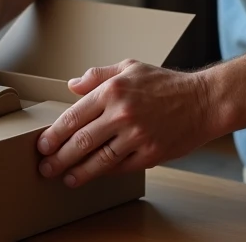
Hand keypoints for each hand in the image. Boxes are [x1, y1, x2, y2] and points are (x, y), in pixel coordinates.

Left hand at [35, 59, 217, 187]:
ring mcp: (137, 135)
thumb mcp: (130, 67)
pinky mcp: (151, 154)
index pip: (74, 116)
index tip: (42, 145)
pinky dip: (105, 173)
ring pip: (99, 159)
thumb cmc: (165, 84)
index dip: (54, 134)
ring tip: (66, 178)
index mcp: (113, 90)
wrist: (202, 101)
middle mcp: (122, 113)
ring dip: (78, 172)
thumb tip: (71, 85)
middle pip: (81, 141)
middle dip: (59, 158)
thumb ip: (98, 75)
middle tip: (46, 167)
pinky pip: (121, 167)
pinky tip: (93, 175)